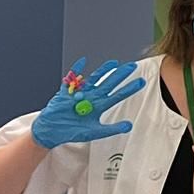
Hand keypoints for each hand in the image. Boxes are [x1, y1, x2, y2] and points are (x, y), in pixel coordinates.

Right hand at [31, 57, 145, 148]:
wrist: (51, 132)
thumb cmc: (72, 132)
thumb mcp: (94, 132)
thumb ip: (112, 129)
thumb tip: (129, 126)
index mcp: (99, 106)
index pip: (117, 95)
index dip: (129, 88)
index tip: (141, 81)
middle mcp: (91, 97)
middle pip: (109, 83)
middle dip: (120, 75)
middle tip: (133, 66)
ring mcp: (79, 93)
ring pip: (93, 79)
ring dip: (103, 70)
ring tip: (114, 63)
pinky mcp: (66, 92)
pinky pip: (71, 79)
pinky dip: (76, 70)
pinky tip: (83, 61)